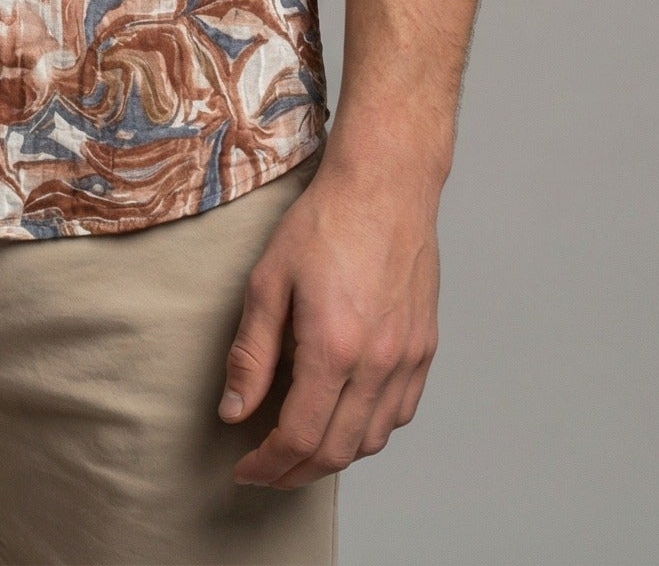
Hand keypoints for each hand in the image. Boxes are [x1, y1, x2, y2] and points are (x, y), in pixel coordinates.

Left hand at [219, 149, 440, 486]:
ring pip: (372, 439)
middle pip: (338, 450)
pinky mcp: (424, 348)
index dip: (269, 464)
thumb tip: (234, 409)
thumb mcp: (268, 280)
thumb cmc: (325, 222)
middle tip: (267, 471)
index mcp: (334, 347)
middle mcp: (378, 362)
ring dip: (334, 455)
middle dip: (296, 472)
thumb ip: (250, 353)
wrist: (385, 185)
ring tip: (300, 448)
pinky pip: (400, 413)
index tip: (246, 470)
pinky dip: (369, 430)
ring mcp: (408, 358)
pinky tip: (345, 417)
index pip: (300, 436)